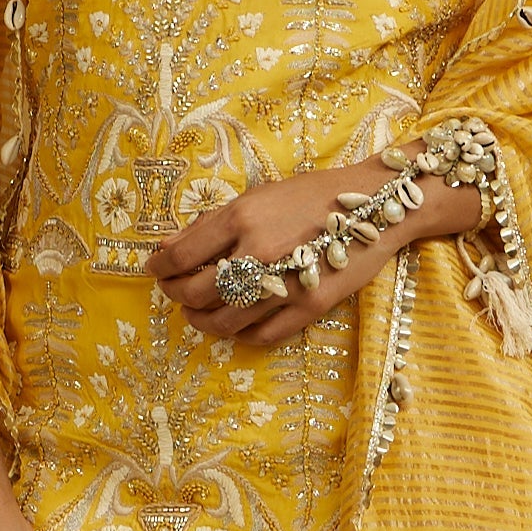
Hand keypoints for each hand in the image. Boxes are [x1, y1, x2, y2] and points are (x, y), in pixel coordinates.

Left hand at [150, 156, 483, 347]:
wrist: (376, 205)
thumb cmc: (312, 195)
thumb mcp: (259, 195)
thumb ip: (213, 223)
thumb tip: (170, 247)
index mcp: (241, 217)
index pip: (180, 255)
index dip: (158, 268)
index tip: (155, 270)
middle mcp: (258, 252)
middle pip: (194, 293)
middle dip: (175, 295)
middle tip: (175, 292)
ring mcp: (284, 283)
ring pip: (221, 322)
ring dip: (200, 321)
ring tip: (199, 314)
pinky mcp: (309, 307)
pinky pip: (259, 336)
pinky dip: (239, 335)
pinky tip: (236, 324)